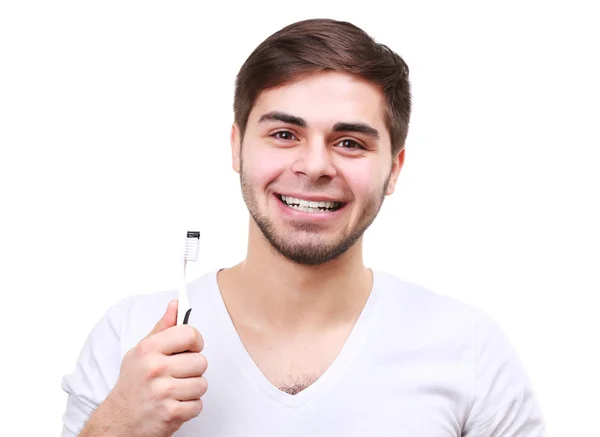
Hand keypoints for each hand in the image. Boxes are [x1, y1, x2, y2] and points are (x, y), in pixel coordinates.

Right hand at [104, 299, 207, 436]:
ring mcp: (163, 392)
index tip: (191, 347)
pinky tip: (174, 404)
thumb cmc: (132, 384)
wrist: (118, 421)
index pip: (189, 334)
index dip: (195, 341)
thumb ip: (162, 328)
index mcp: (149, 349)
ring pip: (202, 384)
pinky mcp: (170, 413)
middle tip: (177, 374)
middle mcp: (155, 368)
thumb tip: (176, 305)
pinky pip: (198, 404)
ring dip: (192, 389)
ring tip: (175, 390)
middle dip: (193, 370)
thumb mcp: (141, 351)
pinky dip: (189, 407)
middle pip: (201, 361)